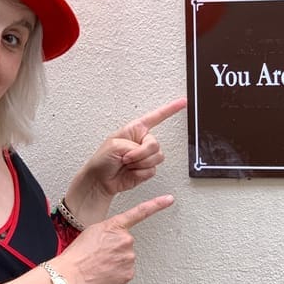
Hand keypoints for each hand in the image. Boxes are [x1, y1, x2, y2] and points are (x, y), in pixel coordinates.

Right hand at [52, 194, 174, 283]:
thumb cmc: (77, 254)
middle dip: (115, 248)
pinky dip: (117, 273)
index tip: (169, 199)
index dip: (157, 204)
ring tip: (99, 264)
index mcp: (115, 226)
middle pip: (126, 242)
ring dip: (115, 261)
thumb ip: (110, 230)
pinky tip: (104, 273)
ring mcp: (129, 257)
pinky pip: (125, 271)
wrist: (71, 275)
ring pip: (126, 258)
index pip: (140, 212)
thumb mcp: (92, 231)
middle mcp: (126, 239)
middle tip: (99, 254)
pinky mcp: (129, 273)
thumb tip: (116, 239)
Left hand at [65, 98, 186, 222]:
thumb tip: (142, 153)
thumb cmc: (102, 160)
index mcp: (135, 129)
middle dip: (141, 153)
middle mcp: (142, 141)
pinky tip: (130, 171)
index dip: (170, 109)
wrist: (100, 180)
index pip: (156, 117)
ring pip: (156, 158)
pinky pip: (152, 170)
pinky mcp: (146, 169)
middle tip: (127, 158)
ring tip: (127, 164)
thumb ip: (133, 146)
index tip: (183, 102)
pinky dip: (140, 173)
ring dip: (140, 163)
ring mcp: (145, 156)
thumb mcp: (114, 145)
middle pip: (155, 145)